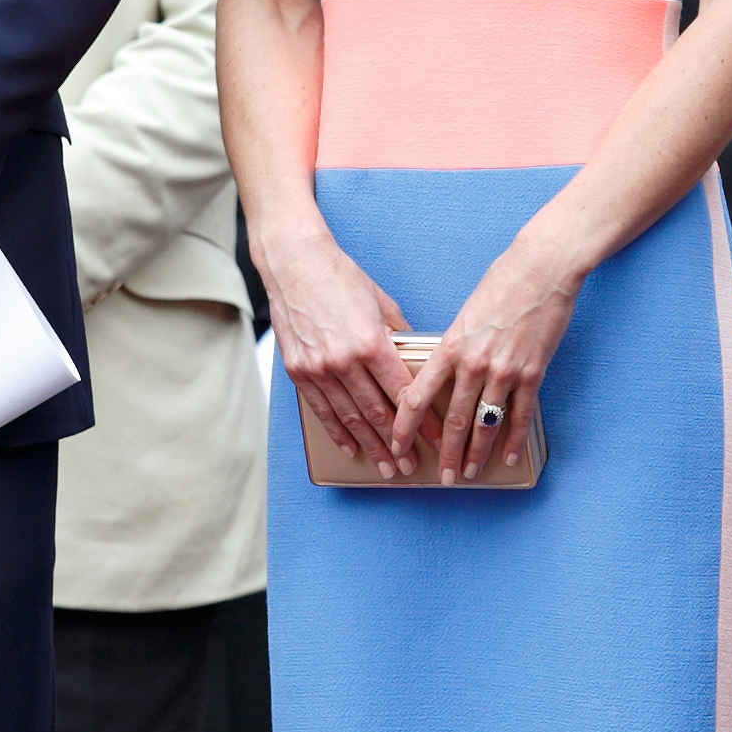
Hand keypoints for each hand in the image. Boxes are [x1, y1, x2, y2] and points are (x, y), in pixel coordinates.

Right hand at [253, 221, 413, 477]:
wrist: (293, 263)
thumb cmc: (340, 277)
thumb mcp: (381, 302)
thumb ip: (399, 336)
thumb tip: (415, 359)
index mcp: (372, 343)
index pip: (404, 394)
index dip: (423, 422)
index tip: (438, 440)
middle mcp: (345, 361)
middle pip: (377, 414)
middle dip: (397, 444)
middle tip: (412, 466)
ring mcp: (319, 369)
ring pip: (350, 418)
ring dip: (370, 447)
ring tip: (387, 467)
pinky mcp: (299, 370)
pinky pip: (322, 410)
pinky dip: (338, 432)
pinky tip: (351, 448)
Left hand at [388, 238, 577, 482]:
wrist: (541, 269)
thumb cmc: (500, 284)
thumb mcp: (464, 315)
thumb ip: (453, 347)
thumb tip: (441, 372)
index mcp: (450, 346)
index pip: (417, 395)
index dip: (405, 426)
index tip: (396, 445)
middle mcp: (474, 363)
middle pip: (454, 419)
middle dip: (446, 453)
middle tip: (441, 477)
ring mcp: (504, 370)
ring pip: (485, 423)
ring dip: (476, 453)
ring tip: (469, 473)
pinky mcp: (532, 373)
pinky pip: (520, 415)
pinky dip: (515, 439)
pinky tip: (509, 456)